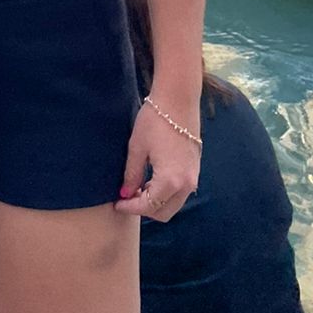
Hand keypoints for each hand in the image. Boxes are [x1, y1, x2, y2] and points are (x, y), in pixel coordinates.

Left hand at [116, 98, 200, 222]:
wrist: (178, 100)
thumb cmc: (154, 120)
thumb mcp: (137, 147)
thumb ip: (132, 174)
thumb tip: (125, 194)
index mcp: (170, 180)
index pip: (148, 206)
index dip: (131, 208)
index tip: (117, 203)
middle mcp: (186, 185)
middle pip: (164, 212)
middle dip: (144, 209)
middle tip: (126, 197)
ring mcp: (193, 178)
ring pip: (173, 205)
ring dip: (155, 203)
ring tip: (136, 189)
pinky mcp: (195, 170)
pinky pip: (180, 193)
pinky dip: (165, 194)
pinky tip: (150, 181)